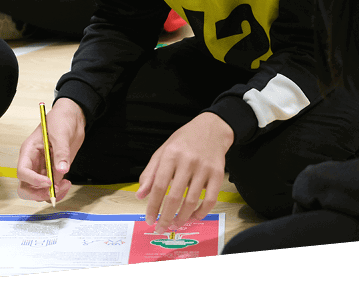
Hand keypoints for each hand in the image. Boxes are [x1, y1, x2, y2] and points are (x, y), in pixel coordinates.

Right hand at [15, 98, 85, 203]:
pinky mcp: (53, 172)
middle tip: (53, 191)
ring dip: (50, 194)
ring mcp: (42, 169)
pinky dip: (58, 192)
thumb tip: (62, 170)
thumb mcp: (61, 133)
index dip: (33, 180)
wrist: (73, 119)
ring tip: (65, 185)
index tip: (49, 182)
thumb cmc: (61, 120)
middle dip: (38, 193)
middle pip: (25, 187)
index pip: (23, 171)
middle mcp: (33, 163)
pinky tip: (66, 184)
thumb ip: (61, 152)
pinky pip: (50, 189)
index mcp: (29, 151)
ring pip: (38, 191)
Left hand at [136, 112, 232, 232]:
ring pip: (192, 201)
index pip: (158, 186)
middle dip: (166, 217)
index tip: (149, 219)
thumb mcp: (163, 151)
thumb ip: (150, 173)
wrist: (212, 129)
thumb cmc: (184, 141)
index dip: (153, 206)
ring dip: (182, 217)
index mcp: (171, 155)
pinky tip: (194, 217)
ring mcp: (204, 168)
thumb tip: (140, 195)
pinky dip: (202, 212)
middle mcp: (187, 161)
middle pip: (174, 197)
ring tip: (176, 224)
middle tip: (161, 228)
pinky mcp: (218, 174)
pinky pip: (210, 199)